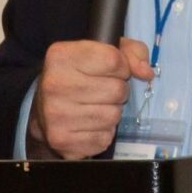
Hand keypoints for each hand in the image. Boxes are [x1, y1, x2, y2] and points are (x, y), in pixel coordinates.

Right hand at [28, 37, 154, 159]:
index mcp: (62, 56)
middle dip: (118, 90)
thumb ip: (132, 53)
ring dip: (112, 112)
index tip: (114, 70)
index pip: (113, 60)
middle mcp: (55, 84)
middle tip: (104, 90)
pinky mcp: (62, 141)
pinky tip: (90, 123)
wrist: (44, 107)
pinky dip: (103, 132)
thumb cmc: (80, 74)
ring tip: (97, 106)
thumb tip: (146, 73)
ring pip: (113, 116)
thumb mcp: (103, 51)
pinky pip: (104, 138)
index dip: (122, 67)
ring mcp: (56, 115)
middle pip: (116, 90)